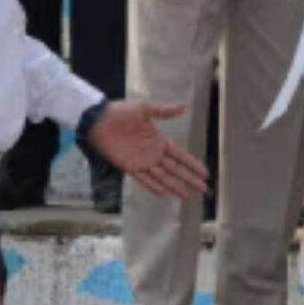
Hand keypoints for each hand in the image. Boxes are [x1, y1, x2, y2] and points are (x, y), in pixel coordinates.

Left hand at [80, 100, 207, 200]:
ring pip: (163, 177)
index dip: (193, 164)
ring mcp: (142, 162)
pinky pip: (143, 179)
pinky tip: (163, 193)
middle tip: (204, 189)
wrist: (98, 120)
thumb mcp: (144, 109)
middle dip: (190, 179)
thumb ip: (164, 112)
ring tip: (187, 196)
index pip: (181, 156)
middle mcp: (153, 154)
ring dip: (175, 186)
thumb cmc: (121, 112)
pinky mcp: (129, 167)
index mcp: (159, 141)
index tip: (205, 173)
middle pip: (176, 169)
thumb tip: (184, 107)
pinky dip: (153, 186)